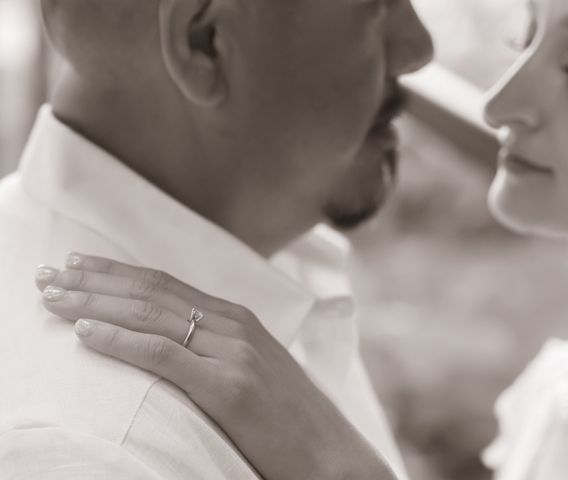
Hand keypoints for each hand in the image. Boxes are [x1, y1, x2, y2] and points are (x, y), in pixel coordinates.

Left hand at [35, 253, 395, 479]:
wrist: (332, 455)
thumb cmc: (288, 418)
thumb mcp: (253, 367)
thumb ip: (217, 345)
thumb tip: (172, 339)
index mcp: (239, 319)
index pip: (166, 283)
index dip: (118, 272)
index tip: (79, 265)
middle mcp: (234, 325)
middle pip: (152, 291)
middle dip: (95, 280)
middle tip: (49, 273)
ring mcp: (233, 352)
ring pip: (151, 315)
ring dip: (95, 302)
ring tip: (53, 297)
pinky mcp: (229, 387)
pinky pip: (162, 354)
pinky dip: (119, 340)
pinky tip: (84, 332)